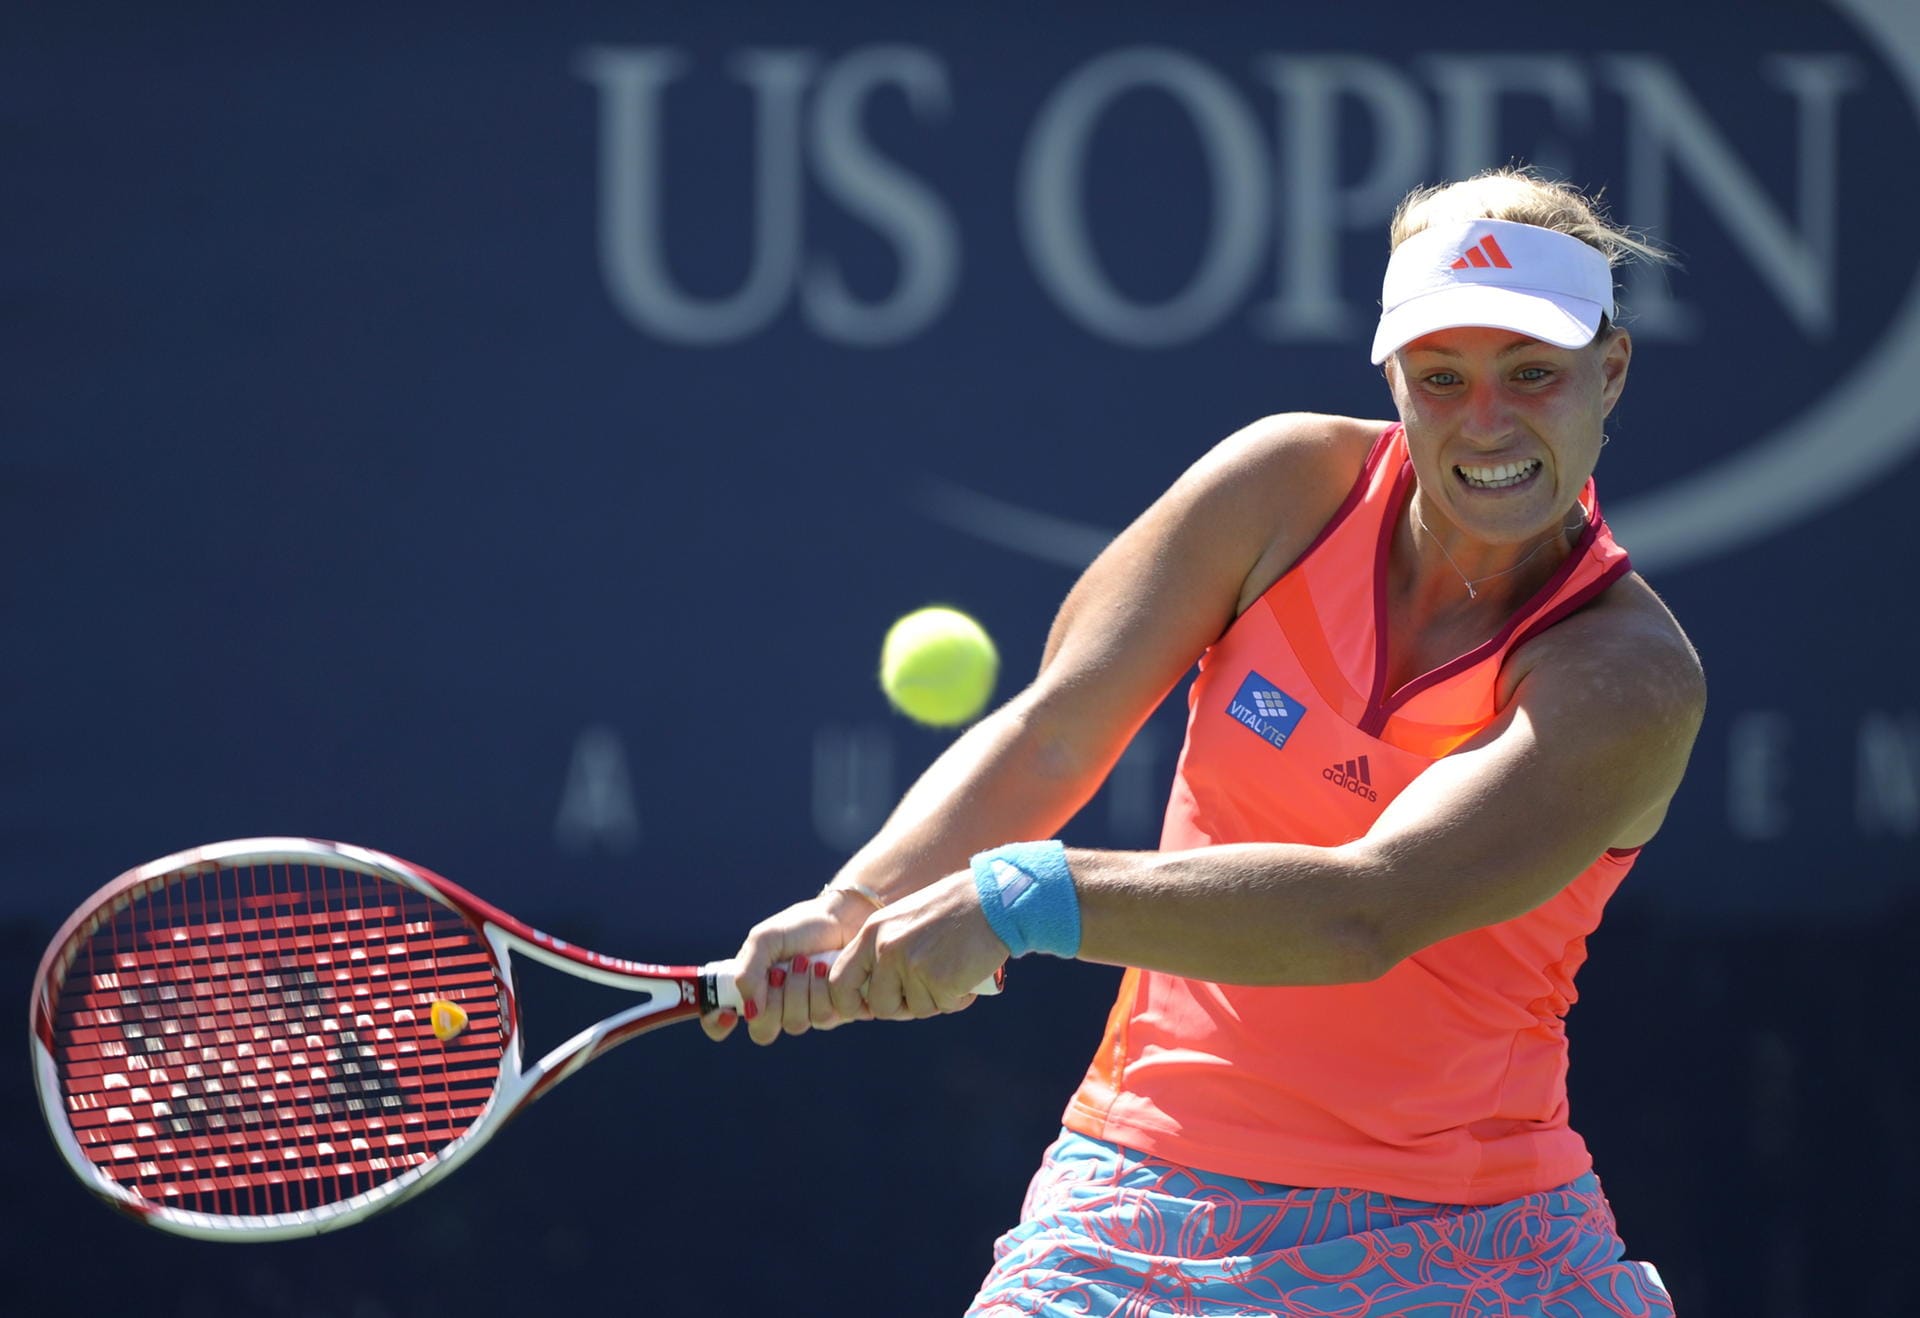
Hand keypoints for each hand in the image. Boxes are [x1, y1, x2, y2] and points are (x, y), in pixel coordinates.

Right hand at [700, 886, 874, 1045]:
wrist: (844, 918)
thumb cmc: (802, 926)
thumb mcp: (765, 939)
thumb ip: (748, 971)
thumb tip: (750, 1012)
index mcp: (751, 989)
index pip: (720, 1022)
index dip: (717, 1023)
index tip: (728, 1013)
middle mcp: (775, 1006)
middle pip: (763, 1030)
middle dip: (775, 997)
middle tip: (783, 969)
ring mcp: (805, 1012)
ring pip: (795, 1024)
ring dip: (801, 988)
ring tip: (809, 961)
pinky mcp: (834, 1012)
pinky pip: (823, 1017)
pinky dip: (823, 989)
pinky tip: (827, 969)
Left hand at [827, 871, 1008, 1021]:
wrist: (994, 900)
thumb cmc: (954, 910)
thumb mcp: (905, 920)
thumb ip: (886, 950)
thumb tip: (873, 994)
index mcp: (873, 932)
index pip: (839, 980)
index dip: (849, 1003)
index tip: (866, 1009)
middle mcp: (887, 949)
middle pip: (880, 1005)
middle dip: (903, 1006)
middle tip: (927, 991)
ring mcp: (912, 966)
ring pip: (917, 1009)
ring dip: (937, 999)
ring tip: (953, 971)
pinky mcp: (939, 980)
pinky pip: (944, 1006)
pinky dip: (959, 998)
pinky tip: (968, 975)